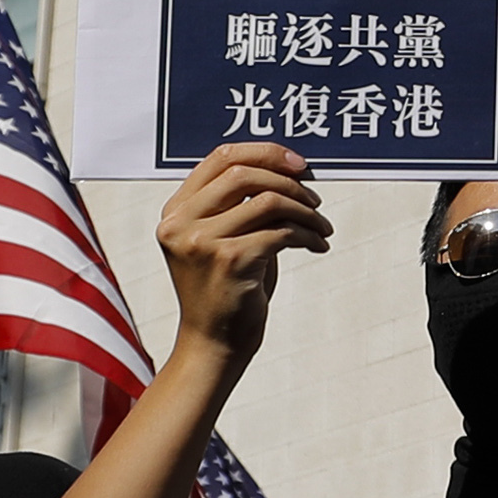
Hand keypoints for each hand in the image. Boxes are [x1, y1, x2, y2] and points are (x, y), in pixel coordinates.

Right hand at [157, 144, 328, 369]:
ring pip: (268, 200)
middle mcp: (181, 222)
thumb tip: (288, 166)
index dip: (265, 152)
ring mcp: (201, 242)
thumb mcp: (223, 238)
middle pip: (244, 173)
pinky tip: (318, 245)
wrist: (214, 345)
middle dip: (289, 182)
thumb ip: (240, 203)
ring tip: (321, 226)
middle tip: (316, 200)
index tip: (300, 164)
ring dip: (305, 211)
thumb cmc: (226, 290)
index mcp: (175, 210)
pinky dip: (307, 235)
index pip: (221, 157)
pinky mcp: (229, 261)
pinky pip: (281, 231)